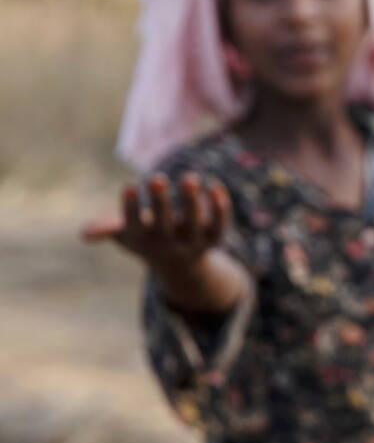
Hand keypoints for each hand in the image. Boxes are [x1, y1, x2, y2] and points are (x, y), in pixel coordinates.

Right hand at [82, 173, 230, 267]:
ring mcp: (193, 241)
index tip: (129, 186)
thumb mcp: (125, 232)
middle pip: (165, 225)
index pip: (134, 226)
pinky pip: (220, 225)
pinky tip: (216, 185)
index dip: (131, 208)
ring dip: (193, 201)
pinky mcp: (214, 237)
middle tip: (157, 178)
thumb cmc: (145, 237)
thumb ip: (107, 228)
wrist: (179, 264)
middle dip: (161, 203)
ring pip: (196, 223)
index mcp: (143, 239)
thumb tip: (84, 234)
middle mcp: (168, 242)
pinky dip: (221, 208)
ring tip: (190, 178)